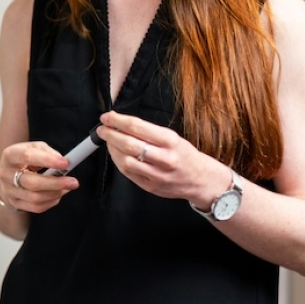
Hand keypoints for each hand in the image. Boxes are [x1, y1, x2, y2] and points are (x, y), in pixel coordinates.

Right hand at [0, 141, 78, 213]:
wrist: (7, 175)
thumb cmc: (23, 159)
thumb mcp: (33, 148)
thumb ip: (47, 152)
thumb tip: (62, 161)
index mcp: (10, 155)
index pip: (27, 157)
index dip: (47, 160)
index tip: (65, 163)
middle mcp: (5, 174)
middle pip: (31, 182)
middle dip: (55, 183)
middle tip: (73, 182)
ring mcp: (9, 190)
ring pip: (35, 198)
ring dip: (56, 193)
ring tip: (67, 187)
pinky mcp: (14, 203)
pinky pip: (36, 207)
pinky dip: (51, 201)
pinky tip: (57, 194)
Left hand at [97, 111, 229, 204]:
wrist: (202, 180)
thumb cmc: (185, 155)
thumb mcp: (172, 137)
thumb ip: (148, 132)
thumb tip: (121, 123)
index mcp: (170, 141)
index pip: (137, 127)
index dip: (117, 121)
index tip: (107, 117)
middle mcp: (164, 158)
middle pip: (129, 144)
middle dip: (110, 134)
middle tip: (102, 129)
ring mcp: (157, 175)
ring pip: (126, 160)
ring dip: (112, 149)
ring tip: (108, 141)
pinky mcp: (150, 187)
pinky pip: (128, 173)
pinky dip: (118, 162)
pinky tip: (116, 154)